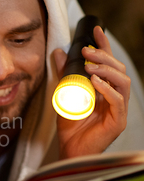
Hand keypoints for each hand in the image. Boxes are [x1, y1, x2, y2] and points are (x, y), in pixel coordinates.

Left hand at [54, 26, 130, 158]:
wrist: (69, 150)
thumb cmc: (71, 126)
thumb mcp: (64, 94)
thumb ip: (64, 74)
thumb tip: (58, 52)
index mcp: (105, 90)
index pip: (109, 63)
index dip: (104, 46)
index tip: (95, 30)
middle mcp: (115, 98)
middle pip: (118, 70)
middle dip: (103, 56)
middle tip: (85, 51)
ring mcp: (118, 110)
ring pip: (122, 82)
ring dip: (106, 70)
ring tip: (89, 65)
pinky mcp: (117, 122)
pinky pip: (118, 101)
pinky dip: (107, 89)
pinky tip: (94, 82)